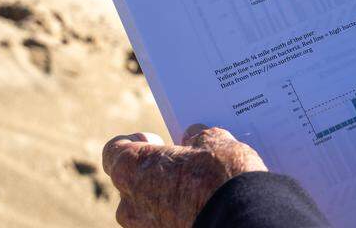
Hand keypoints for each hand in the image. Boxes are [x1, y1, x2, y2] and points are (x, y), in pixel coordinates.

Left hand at [102, 125, 264, 227]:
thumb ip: (197, 136)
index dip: (134, 142)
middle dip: (156, 170)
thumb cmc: (219, 177)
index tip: (157, 141)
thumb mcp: (214, 141)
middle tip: (185, 163)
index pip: (114, 151)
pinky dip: (178, 214)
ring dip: (167, 195)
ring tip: (200, 187)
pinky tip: (205, 205)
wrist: (240, 220)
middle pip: (132, 180)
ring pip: (148, 207)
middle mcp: (128, 204)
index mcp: (131, 169)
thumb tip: (194, 136)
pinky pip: (164, 223)